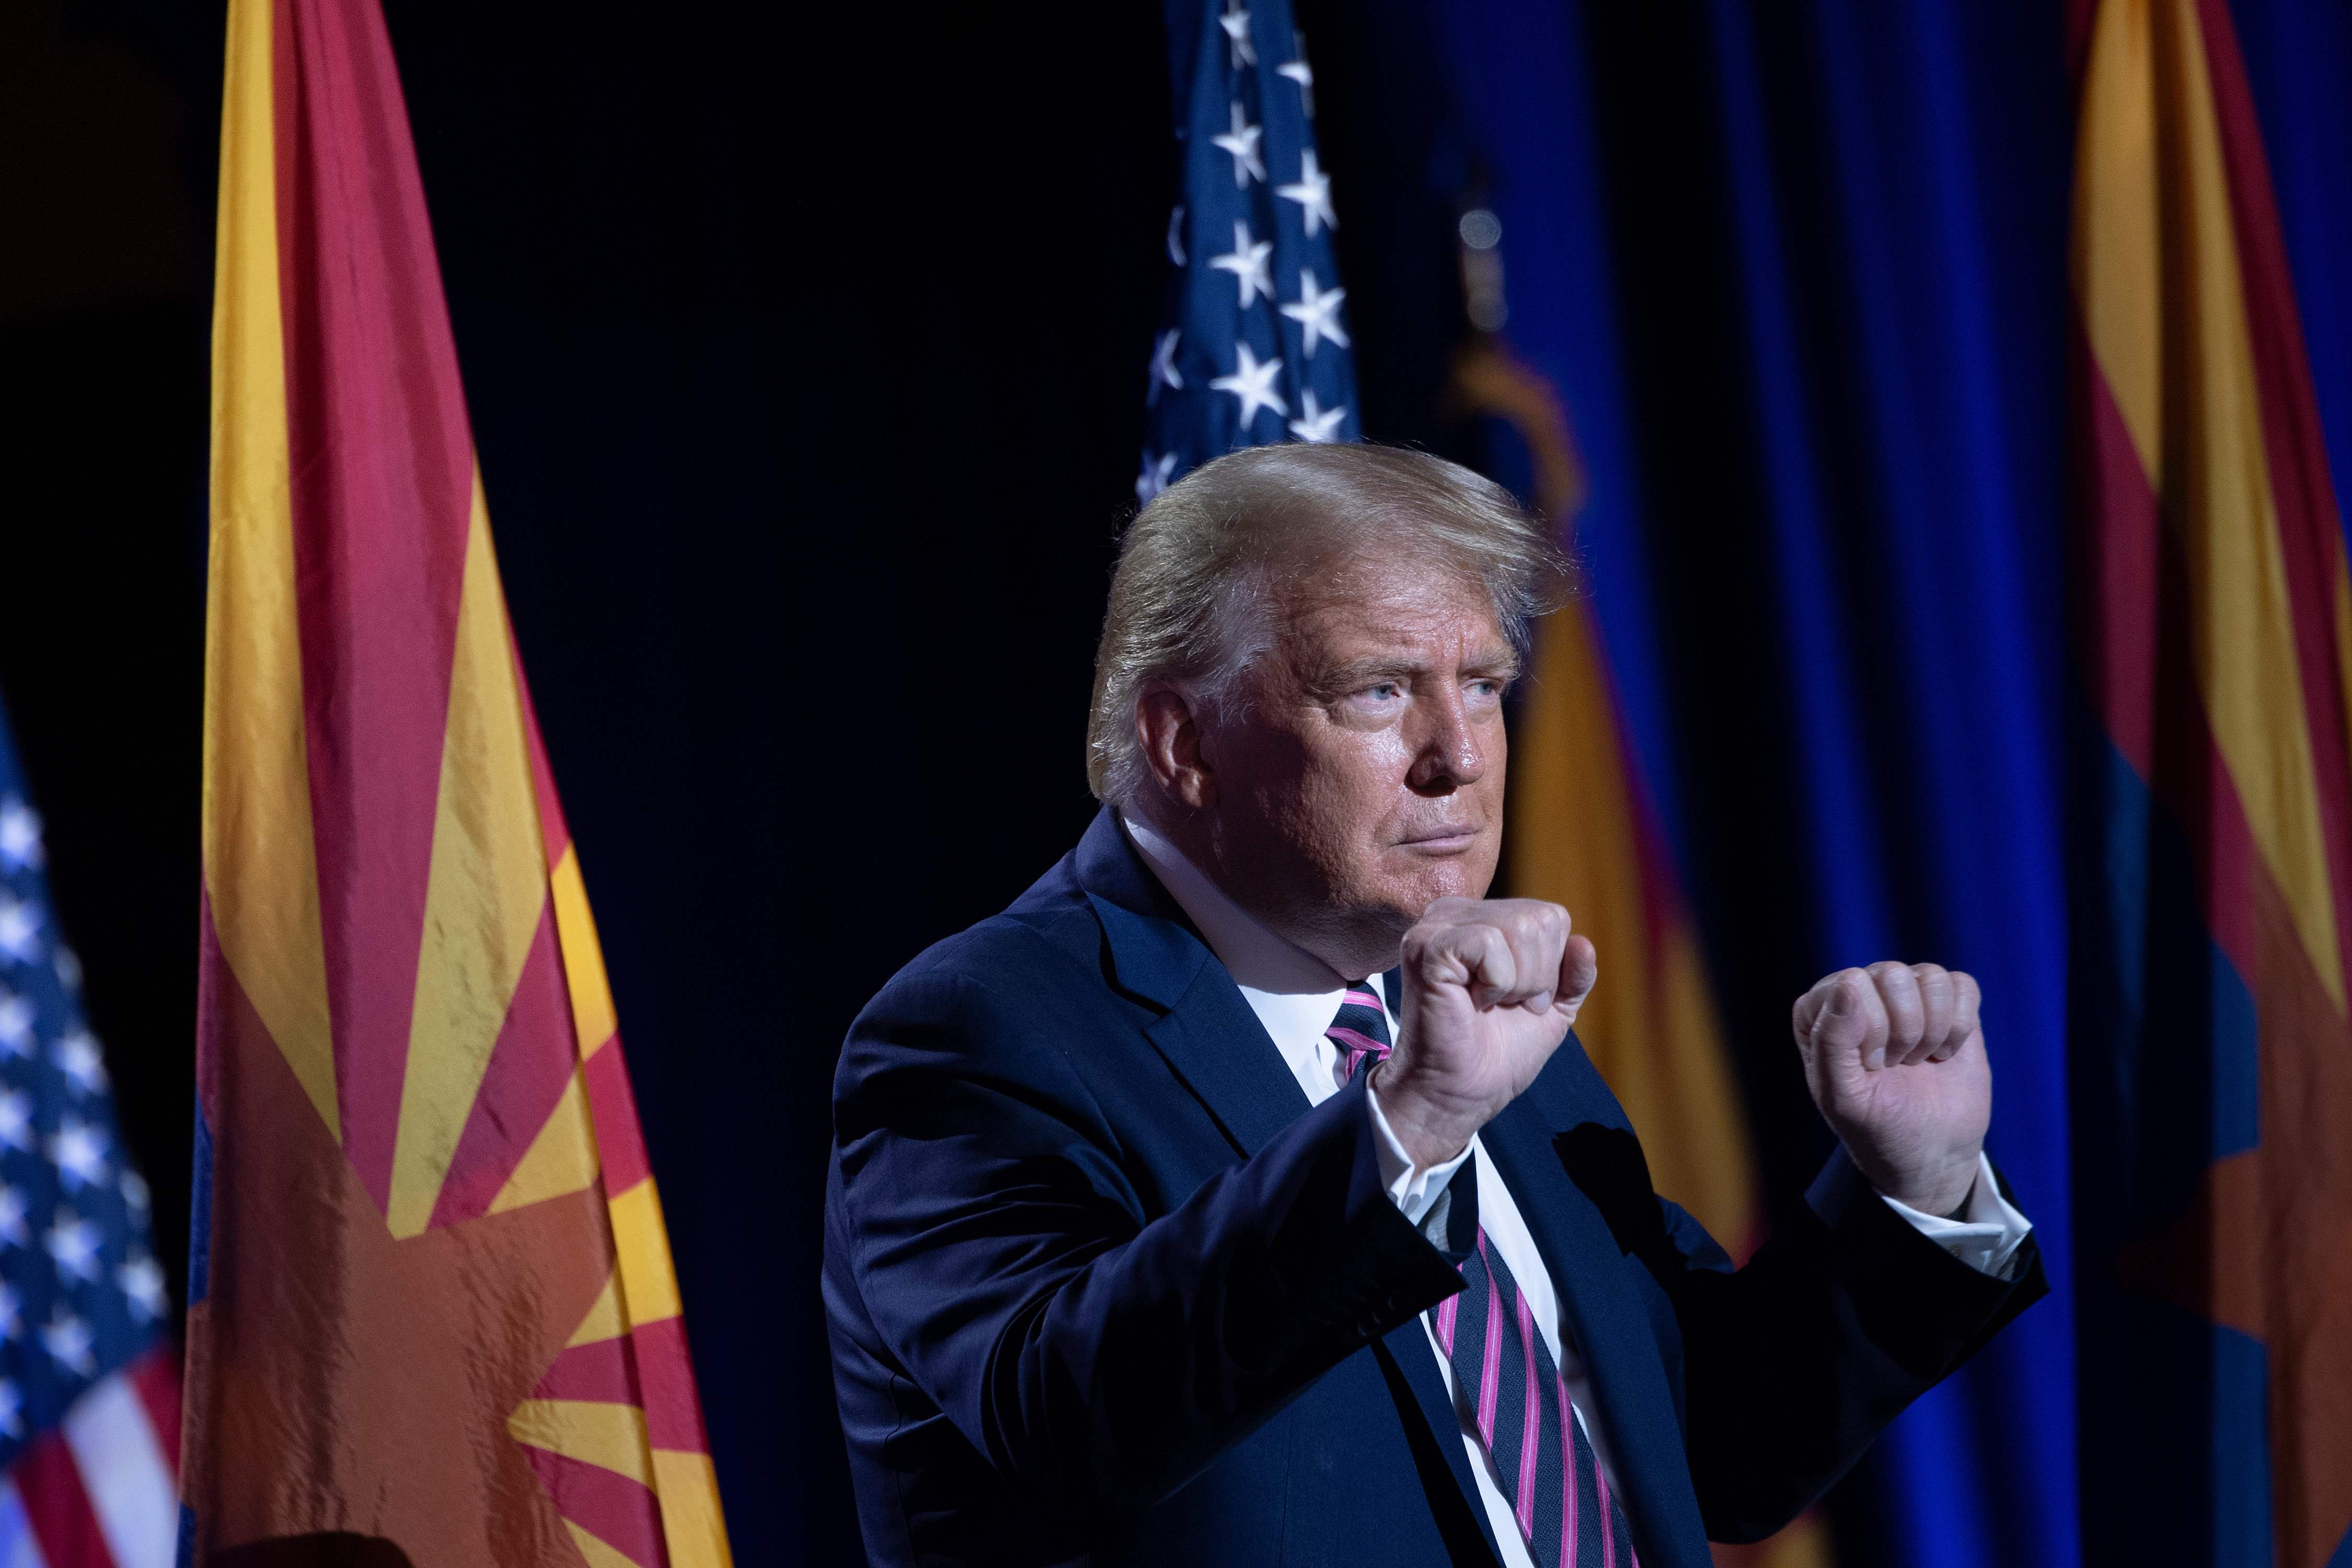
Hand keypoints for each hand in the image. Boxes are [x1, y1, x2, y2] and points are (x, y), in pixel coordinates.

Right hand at [1375, 898, 1598, 1168]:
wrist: (1461, 1093)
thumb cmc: (1499, 1052)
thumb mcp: (1554, 1008)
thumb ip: (1574, 975)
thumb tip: (1585, 943)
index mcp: (1482, 918)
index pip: (1551, 916)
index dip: (1551, 967)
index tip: (1522, 1001)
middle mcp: (1456, 913)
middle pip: (1539, 920)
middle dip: (1537, 977)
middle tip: (1506, 1007)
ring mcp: (1437, 926)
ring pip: (1519, 928)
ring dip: (1517, 983)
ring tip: (1487, 1005)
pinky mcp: (1427, 947)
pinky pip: (1489, 943)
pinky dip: (1495, 983)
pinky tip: (1472, 1002)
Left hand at [1792, 963, 1990, 1215]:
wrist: (1930, 1151)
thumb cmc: (1876, 1125)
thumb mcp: (1840, 1096)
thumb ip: (1832, 1039)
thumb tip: (1850, 981)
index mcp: (1821, 1008)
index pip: (1852, 984)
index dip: (1871, 1031)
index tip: (1871, 1067)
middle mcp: (1860, 991)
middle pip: (1893, 975)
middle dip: (1903, 1031)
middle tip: (1895, 1064)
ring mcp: (1905, 993)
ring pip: (1930, 977)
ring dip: (1932, 1030)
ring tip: (1916, 1059)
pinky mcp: (1947, 1002)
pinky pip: (1962, 984)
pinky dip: (1959, 1026)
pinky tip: (1943, 1052)